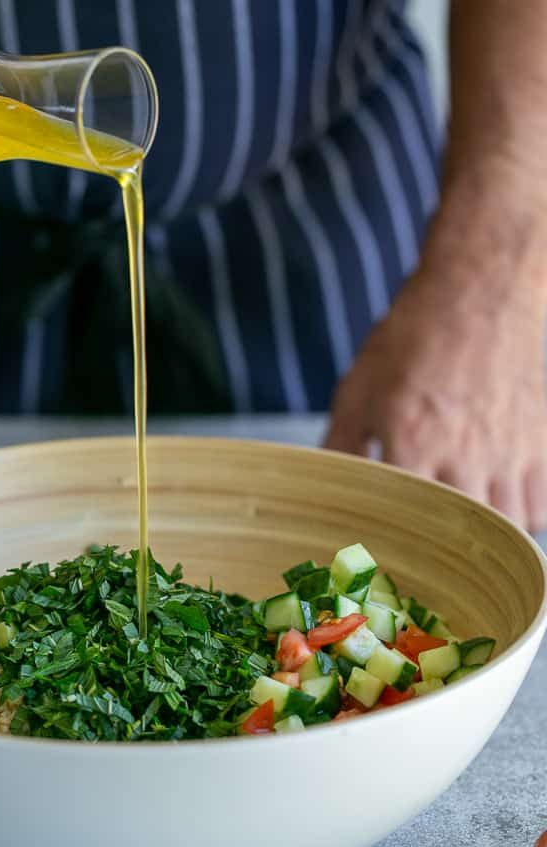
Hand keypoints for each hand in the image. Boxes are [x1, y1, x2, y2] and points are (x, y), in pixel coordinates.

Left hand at [325, 181, 546, 531]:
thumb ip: (339, 441)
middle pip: (458, 536)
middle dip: (439, 548)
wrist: (478, 294)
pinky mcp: (540, 444)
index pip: (401, 519)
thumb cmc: (413, 337)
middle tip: (423, 552)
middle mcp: (463, 457)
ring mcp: (508, 454)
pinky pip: (539, 507)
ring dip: (483, 537)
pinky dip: (521, 517)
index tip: (381, 552)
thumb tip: (322, 480)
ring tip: (460, 532)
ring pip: (506, 528)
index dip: (391, 542)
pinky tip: (499, 508)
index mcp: (411, 444)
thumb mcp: (358, 386)